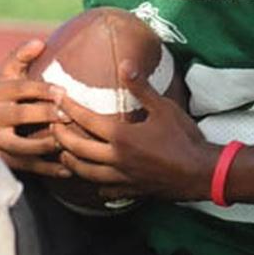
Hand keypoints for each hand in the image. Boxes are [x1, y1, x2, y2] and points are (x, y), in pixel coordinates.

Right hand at [0, 39, 70, 177]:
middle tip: (70, 116)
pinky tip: (67, 167)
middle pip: (22, 115)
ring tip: (69, 140)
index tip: (64, 92)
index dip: (44, 90)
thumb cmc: (3, 98)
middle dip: (48, 114)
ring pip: (24, 145)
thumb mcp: (6, 76)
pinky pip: (29, 166)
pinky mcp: (3, 162)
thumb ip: (21, 58)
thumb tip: (39, 42)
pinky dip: (49, 168)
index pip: (21, 89)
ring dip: (49, 143)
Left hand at [52, 62, 217, 201]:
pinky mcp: (131, 190)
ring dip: (70, 161)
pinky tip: (93, 181)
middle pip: (76, 148)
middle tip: (51, 124)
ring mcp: (122, 177)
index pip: (85, 120)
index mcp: (121, 136)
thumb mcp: (164, 108)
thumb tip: (125, 64)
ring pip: (85, 172)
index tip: (57, 96)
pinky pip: (105, 190)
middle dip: (60, 135)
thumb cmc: (184, 138)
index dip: (68, 106)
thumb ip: (141, 87)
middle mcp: (116, 159)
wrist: (201, 172)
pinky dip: (94, 185)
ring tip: (63, 152)